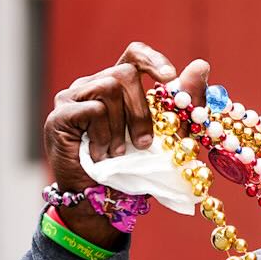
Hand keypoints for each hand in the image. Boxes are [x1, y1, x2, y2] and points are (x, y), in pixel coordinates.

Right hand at [42, 43, 208, 247]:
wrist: (100, 204)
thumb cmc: (131, 173)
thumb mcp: (167, 140)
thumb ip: (184, 106)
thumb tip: (201, 66)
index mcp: (116, 88)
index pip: (133, 54)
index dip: (152, 60)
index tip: (169, 79)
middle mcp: (91, 86)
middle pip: (124, 73)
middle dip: (142, 111)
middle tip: (144, 144)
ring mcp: (71, 98)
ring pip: (108, 88)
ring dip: (121, 128)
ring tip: (117, 154)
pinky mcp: (59, 116)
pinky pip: (92, 109)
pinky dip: (103, 136)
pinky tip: (101, 156)